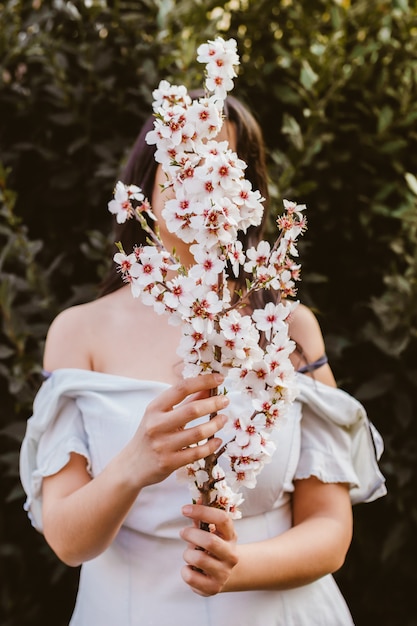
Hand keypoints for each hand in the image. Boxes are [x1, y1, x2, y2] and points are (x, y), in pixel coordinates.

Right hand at [129, 373, 228, 487]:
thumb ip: (185, 402)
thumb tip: (209, 388)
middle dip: (213, 403)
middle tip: (225, 400)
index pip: (181, 388)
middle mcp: (157, 425)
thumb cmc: (150, 435)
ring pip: (198, 433)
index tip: (219, 378)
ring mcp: (162, 445)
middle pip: (192, 410)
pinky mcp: (169, 462)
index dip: (202, 381)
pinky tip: (217, 440)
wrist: (132, 465)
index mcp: (155, 408)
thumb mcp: (162, 415)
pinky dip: (211, 445)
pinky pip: (197, 453)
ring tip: (223, 419)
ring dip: (215, 424)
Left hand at [180, 504, 237, 595]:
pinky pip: (191, 577)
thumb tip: (197, 498)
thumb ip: (203, 518)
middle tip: (183, 532)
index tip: (184, 509)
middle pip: (209, 541)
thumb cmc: (215, 548)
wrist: (227, 575)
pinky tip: (190, 569)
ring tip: (189, 554)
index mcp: (231, 536)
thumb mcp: (213, 532)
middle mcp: (231, 555)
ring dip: (187, 554)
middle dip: (191, 534)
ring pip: (198, 559)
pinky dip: (185, 571)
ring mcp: (223, 573)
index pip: (222, 519)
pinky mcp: (213, 588)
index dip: (202, 511)